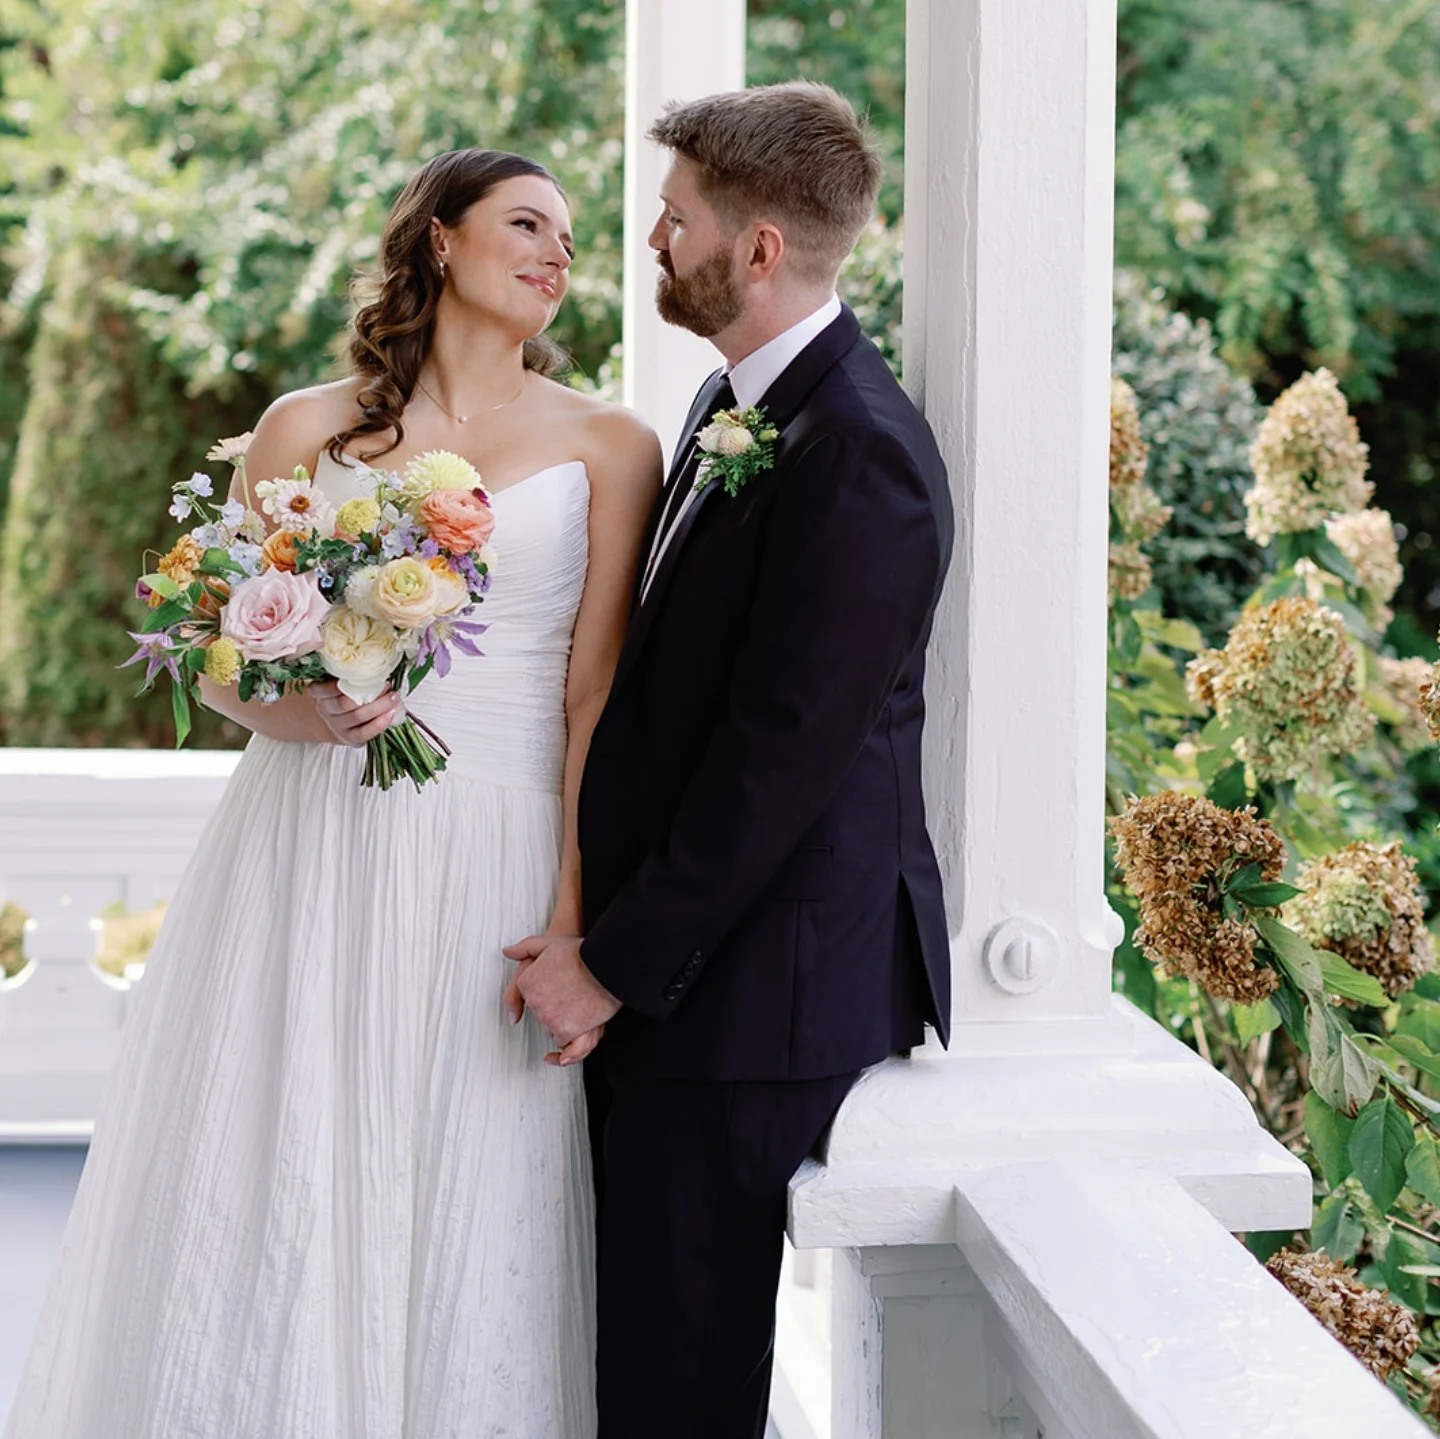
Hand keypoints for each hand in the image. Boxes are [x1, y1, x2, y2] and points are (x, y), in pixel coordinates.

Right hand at [311, 681, 403, 746]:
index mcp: (320, 693)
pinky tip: (391, 714)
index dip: (339, 684)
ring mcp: (337, 726)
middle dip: (367, 693)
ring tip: (394, 697)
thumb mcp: (337, 682)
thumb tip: (374, 660)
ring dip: (378, 707)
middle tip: (386, 684)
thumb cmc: (342, 696)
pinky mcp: (350, 738)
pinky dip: (379, 724)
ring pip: (357, 717)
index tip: (361, 674)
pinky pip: (364, 733)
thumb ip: (348, 673)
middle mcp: (326, 710)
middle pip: (344, 703)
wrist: (337, 723)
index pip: (323, 689)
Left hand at [502, 933, 621, 1064]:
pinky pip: (563, 1041)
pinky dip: (571, 1035)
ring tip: (579, 1004)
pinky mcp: (564, 1031)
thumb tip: (509, 953)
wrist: (604, 967)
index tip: (556, 987)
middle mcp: (534, 1002)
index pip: (529, 996)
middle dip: (554, 1006)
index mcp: (526, 982)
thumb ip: (524, 948)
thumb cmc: (581, 955)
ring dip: (562, 1021)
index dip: (545, 991)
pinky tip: (579, 1023)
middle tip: (571, 993)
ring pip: (551, 1028)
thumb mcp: (548, 943)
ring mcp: (548, 1018)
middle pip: (540, 1013)